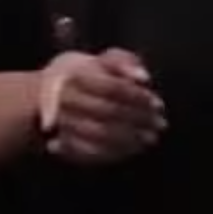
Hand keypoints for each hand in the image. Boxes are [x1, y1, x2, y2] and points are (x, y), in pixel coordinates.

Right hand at [40, 50, 164, 162]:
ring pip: (102, 133)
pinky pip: (93, 152)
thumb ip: (125, 62)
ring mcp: (62, 122)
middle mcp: (64, 98)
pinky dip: (118, 151)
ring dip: (132, 138)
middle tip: (160, 124)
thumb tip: (144, 78)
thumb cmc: (87, 75)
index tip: (158, 104)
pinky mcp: (63, 144)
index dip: (139, 97)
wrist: (52, 96)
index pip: (113, 88)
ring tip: (151, 137)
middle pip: (109, 111)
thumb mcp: (104, 61)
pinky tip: (135, 148)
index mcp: (75, 74)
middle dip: (140, 119)